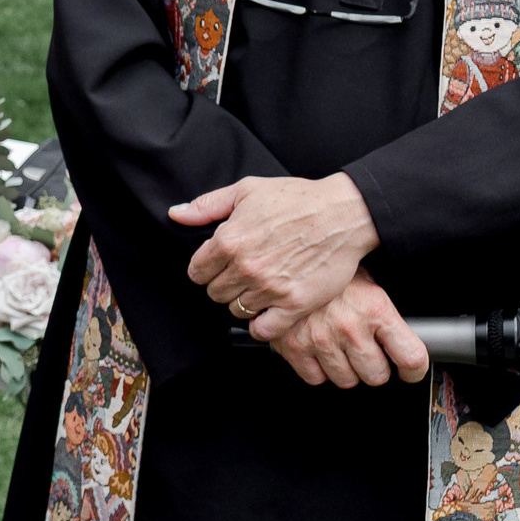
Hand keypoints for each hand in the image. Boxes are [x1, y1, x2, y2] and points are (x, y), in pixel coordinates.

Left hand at [176, 172, 378, 340]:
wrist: (343, 213)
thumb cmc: (297, 199)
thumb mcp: (246, 190)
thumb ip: (207, 206)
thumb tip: (176, 215)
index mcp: (228, 241)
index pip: (197, 272)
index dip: (206, 269)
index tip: (220, 266)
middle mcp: (245, 268)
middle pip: (215, 293)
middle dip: (225, 284)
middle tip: (243, 275)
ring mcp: (270, 288)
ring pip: (237, 310)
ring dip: (245, 301)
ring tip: (260, 287)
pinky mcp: (295, 304)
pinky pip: (264, 330)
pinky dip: (262, 326)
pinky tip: (268, 313)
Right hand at [264, 267, 429, 387]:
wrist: (287, 258)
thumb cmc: (331, 272)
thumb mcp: (368, 284)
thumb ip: (386, 317)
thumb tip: (403, 344)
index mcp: (376, 310)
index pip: (410, 358)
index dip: (413, 371)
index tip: (408, 372)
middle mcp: (350, 327)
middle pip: (376, 376)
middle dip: (373, 367)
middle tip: (365, 351)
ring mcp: (320, 339)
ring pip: (346, 380)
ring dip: (345, 369)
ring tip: (338, 347)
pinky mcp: (293, 346)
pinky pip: (315, 378)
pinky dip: (317, 368)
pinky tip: (317, 350)